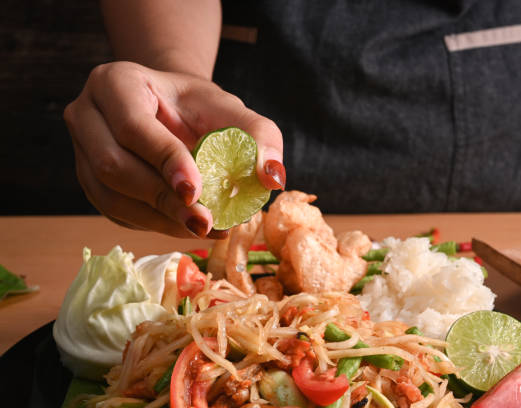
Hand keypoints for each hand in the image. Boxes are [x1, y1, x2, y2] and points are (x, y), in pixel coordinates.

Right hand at [64, 61, 283, 237]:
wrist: (172, 112)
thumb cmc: (201, 108)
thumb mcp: (233, 111)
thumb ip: (260, 137)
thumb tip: (272, 179)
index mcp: (114, 83)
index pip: (133, 126)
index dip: (164, 161)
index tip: (196, 191)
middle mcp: (86, 115)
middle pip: (113, 166)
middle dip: (162, 200)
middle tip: (205, 222)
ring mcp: (81, 151)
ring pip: (109, 196)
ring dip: (157, 220)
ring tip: (203, 229)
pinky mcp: (90, 182)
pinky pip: (114, 212)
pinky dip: (152, 225)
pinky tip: (185, 228)